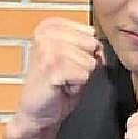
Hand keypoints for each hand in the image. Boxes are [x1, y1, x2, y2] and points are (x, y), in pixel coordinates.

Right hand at [15, 18, 103, 132]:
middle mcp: (45, 34)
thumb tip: (100, 47)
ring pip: (88, 61)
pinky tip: (63, 88)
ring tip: (64, 81)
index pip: (89, 32)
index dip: (87, 52)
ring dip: (81, 76)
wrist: (38, 112)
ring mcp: (46, 49)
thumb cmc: (56, 86)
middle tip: (67, 74)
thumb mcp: (75, 59)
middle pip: (91, 44)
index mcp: (49, 26)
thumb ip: (88, 47)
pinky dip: (77, 86)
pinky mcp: (50, 67)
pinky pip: (83, 74)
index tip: (70, 62)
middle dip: (85, 64)